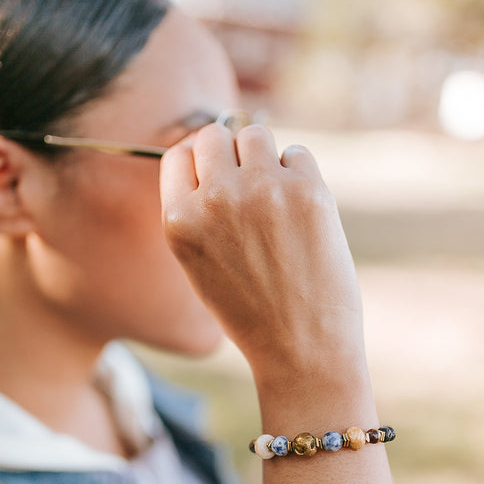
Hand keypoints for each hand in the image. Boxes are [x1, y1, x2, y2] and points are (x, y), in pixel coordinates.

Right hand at [160, 123, 363, 382]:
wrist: (301, 349)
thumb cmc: (252, 312)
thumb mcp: (200, 265)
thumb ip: (198, 212)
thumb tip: (217, 158)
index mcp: (179, 220)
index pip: (177, 155)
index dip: (198, 161)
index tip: (217, 175)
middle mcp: (214, 198)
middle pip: (214, 136)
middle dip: (230, 154)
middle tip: (250, 186)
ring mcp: (261, 190)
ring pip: (255, 134)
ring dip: (265, 157)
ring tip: (276, 198)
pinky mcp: (306, 190)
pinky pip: (297, 153)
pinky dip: (299, 174)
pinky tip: (302, 212)